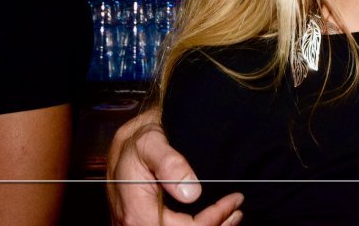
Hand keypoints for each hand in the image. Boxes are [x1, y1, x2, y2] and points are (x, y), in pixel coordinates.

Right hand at [107, 108, 243, 225]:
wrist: (121, 145)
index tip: (233, 199)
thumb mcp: (150, 142)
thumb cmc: (137, 142)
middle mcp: (135, 225)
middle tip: (237, 210)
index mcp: (137, 212)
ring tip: (232, 216)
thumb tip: (193, 193)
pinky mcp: (143, 224)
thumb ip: (170, 164)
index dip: (213, 219)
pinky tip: (215, 219)